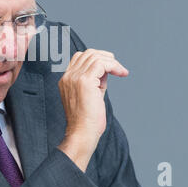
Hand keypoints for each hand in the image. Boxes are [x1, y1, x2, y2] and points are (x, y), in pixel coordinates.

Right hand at [57, 49, 128, 171]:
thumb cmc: (87, 120)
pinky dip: (114, 65)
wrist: (82, 133)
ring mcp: (74, 78)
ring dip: (112, 62)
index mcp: (66, 80)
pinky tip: (121, 73)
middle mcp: (68, 77)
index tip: (109, 68)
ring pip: (95, 56)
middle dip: (106, 57)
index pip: (79, 58)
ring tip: (121, 71)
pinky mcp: (84, 81)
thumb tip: (107, 69)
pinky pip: (101, 64)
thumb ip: (97, 80)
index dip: (96, 58)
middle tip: (118, 67)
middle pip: (87, 53)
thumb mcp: (92, 94)